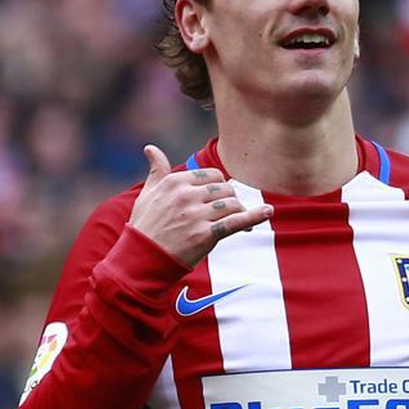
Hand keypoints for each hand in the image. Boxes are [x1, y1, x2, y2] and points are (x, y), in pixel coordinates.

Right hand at [128, 145, 273, 266]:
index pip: (211, 175)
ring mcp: (196, 215)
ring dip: (238, 212)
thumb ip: (155, 170)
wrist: (141, 260)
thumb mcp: (147, 194)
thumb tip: (150, 148)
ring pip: (231, 204)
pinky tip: (267, 212)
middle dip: (230, 200)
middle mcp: (186, 195)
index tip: (220, 197)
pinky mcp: (205, 234)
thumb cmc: (144, 227)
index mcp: (174, 181)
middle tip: (231, 212)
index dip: (219, 186)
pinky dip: (254, 216)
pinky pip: (236, 221)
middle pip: (224, 189)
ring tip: (241, 222)